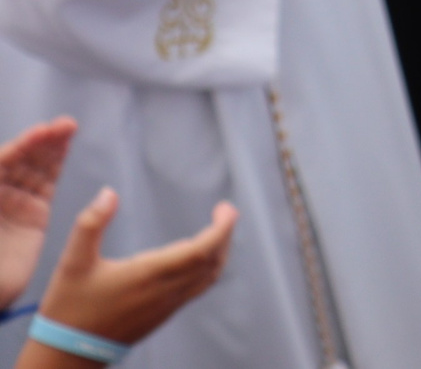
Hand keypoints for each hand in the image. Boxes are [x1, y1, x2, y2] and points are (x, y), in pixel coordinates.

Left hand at [1, 118, 75, 309]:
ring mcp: (16, 203)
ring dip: (51, 146)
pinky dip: (56, 164)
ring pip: (35, 167)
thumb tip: (4, 160)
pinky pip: (46, 184)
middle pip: (20, 159)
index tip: (42, 132)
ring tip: (68, 128)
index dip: (21, 145)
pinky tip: (64, 147)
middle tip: (64, 126)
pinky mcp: (35, 216)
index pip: (2, 161)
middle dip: (40, 140)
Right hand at [35, 187, 235, 350]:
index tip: (226, 208)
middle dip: (224, 235)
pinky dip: (209, 268)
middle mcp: (165, 291)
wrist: (68, 353)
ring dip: (220, 252)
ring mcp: (167, 306)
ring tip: (218, 229)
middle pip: (212, 262)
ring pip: (208, 277)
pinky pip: (198, 289)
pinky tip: (199, 257)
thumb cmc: (70, 307)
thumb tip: (109, 193)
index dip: (221, 229)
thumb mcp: (72, 262)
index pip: (201, 250)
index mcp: (149, 275)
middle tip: (224, 211)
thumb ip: (90, 224)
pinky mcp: (163, 315)